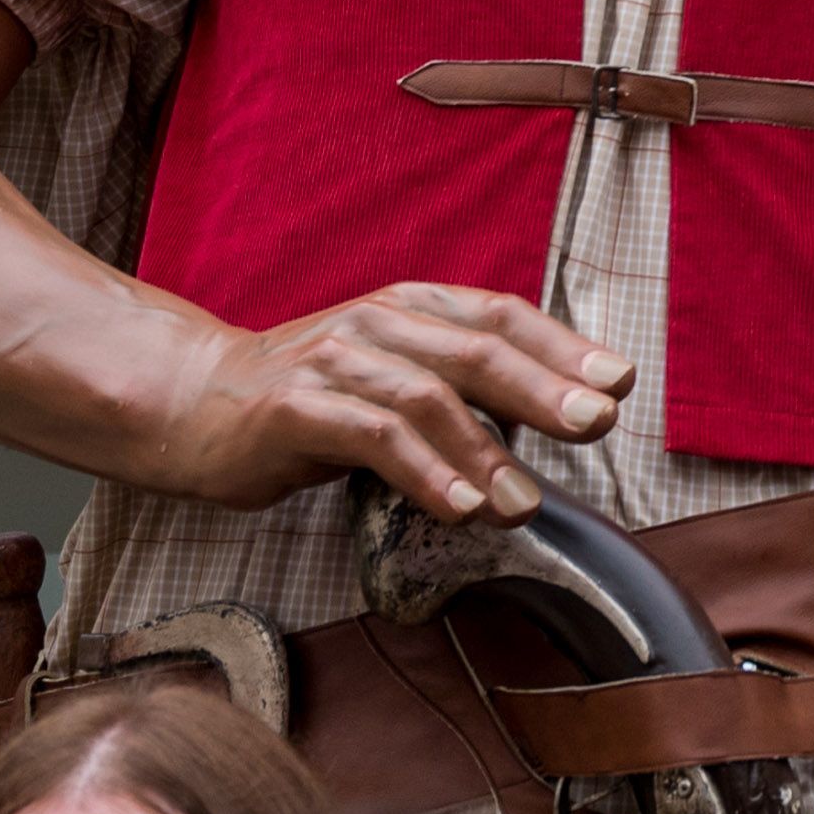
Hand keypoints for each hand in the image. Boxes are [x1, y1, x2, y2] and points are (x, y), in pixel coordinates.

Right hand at [146, 281, 634, 518]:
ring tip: (525, 504)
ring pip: (429, 397)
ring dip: (485, 453)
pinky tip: (459, 506)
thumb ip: (464, 390)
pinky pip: (372, 436)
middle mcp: (379, 322)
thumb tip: (558, 416)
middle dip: (546, 388)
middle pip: (478, 349)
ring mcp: (334, 360)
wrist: (193, 403)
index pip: (502, 316)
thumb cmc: (311, 397)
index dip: (564, 347)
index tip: (620, 382)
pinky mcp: (294, 407)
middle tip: (598, 424)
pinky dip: (423, 472)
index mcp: (412, 308)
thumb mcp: (394, 379)